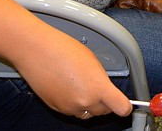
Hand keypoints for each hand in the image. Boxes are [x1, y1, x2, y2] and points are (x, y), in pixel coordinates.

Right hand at [14, 27, 131, 118]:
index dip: (125, 106)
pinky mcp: (57, 109)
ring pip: (87, 113)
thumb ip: (102, 79)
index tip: (125, 102)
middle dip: (105, 102)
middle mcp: (85, 102)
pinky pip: (72, 111)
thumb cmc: (62, 49)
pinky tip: (68, 87)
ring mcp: (70, 107)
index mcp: (99, 88)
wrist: (36, 51)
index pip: (122, 108)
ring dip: (89, 104)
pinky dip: (73, 103)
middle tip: (98, 86)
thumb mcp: (93, 60)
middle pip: (104, 111)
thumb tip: (106, 89)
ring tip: (81, 84)